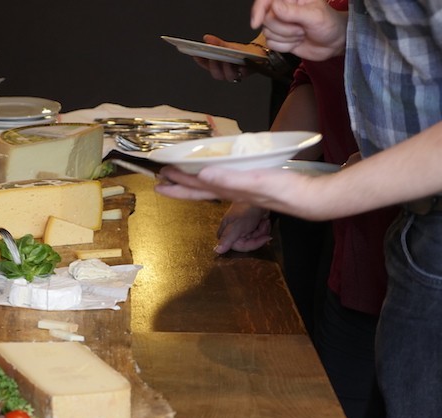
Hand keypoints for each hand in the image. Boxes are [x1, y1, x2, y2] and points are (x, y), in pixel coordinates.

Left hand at [155, 164, 321, 218]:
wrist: (307, 197)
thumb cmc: (282, 189)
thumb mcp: (253, 181)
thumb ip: (227, 179)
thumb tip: (201, 174)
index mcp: (227, 191)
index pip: (195, 188)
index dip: (176, 185)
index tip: (158, 180)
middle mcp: (230, 191)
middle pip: (198, 188)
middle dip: (178, 183)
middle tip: (160, 177)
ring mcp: (240, 188)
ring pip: (209, 184)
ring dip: (192, 180)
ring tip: (180, 174)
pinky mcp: (251, 182)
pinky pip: (224, 179)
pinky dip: (213, 174)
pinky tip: (213, 171)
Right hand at [194, 34, 258, 81]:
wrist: (256, 53)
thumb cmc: (239, 51)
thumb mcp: (227, 46)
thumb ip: (217, 43)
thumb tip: (206, 38)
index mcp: (218, 67)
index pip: (206, 66)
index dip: (200, 61)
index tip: (196, 54)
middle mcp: (225, 73)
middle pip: (216, 74)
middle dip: (214, 67)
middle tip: (212, 58)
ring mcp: (236, 75)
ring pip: (228, 76)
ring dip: (226, 68)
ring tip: (226, 60)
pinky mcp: (246, 73)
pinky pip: (242, 73)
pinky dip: (240, 69)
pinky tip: (239, 63)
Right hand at [215, 202, 271, 252]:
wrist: (258, 194)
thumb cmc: (246, 208)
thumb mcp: (236, 226)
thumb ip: (227, 239)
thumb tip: (217, 250)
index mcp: (227, 233)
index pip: (240, 247)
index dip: (252, 244)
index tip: (263, 238)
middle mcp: (234, 232)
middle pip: (249, 243)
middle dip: (258, 235)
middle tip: (261, 224)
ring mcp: (242, 228)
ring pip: (255, 238)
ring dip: (262, 230)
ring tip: (263, 220)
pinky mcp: (250, 225)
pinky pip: (259, 233)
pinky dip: (264, 227)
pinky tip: (264, 219)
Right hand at [251, 0, 346, 60]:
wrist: (333, 44)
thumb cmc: (329, 24)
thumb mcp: (314, 16)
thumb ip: (293, 12)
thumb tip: (275, 7)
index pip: (267, 0)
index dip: (259, 9)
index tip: (256, 22)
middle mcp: (283, 9)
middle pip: (267, 19)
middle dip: (283, 28)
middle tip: (301, 28)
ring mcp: (280, 24)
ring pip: (268, 33)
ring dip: (286, 38)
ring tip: (301, 34)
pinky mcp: (279, 38)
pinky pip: (271, 44)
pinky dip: (285, 46)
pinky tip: (297, 42)